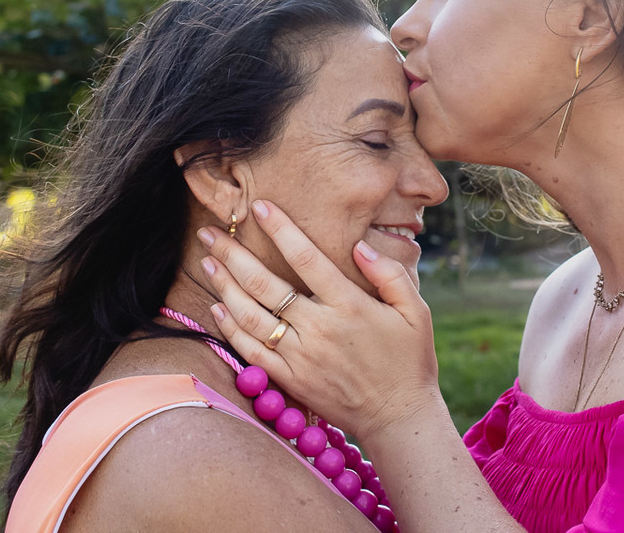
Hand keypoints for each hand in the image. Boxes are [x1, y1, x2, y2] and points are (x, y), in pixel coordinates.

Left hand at [199, 200, 444, 438]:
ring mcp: (300, 356)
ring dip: (224, 286)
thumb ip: (391, 274)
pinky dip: (230, 329)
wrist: (399, 417)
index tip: (260, 206)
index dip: (281, 229)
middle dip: (234, 254)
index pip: (307, 258)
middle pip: (265, 284)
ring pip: (250, 316)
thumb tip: (360, 247)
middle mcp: (319, 329)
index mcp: (349, 306)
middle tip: (212, 233)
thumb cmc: (409, 359)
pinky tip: (217, 308)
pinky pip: (251, 351)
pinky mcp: (290, 380)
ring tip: (207, 261)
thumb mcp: (416, 312)